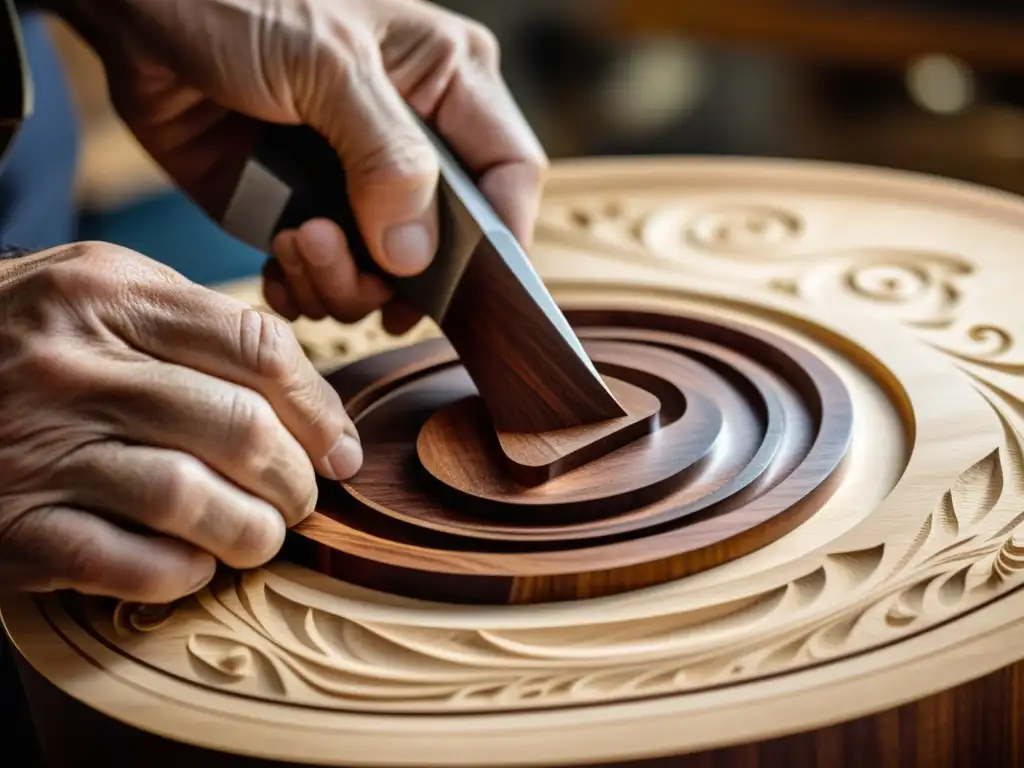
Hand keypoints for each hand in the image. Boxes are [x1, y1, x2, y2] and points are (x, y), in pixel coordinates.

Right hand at [0, 243, 359, 602]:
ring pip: (191, 499)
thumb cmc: (24, 338)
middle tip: (302, 497)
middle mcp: (72, 367)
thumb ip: (191, 322)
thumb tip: (303, 391)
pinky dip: (181, 572)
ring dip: (252, 531)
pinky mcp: (11, 527)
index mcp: (107, 295)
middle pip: (238, 428)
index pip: (257, 347)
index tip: (340, 447)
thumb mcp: (96, 291)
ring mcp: (36, 448)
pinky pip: (126, 563)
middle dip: (296, 478)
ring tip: (261, 534)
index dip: (320, 407)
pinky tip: (194, 563)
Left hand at [58, 0, 548, 334]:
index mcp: (448, 84)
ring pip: (387, 276)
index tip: (460, 286)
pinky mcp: (306, 212)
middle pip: (447, 246)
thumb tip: (415, 255)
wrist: (136, 14)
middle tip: (338, 260)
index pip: (510, 174)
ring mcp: (358, 184)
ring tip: (294, 245)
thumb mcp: (325, 63)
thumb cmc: (237, 0)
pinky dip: (306, 291)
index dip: (498, 239)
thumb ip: (386, 157)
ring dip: (342, 285)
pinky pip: (329, 278)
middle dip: (397, 276)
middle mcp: (414, 142)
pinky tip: (278, 267)